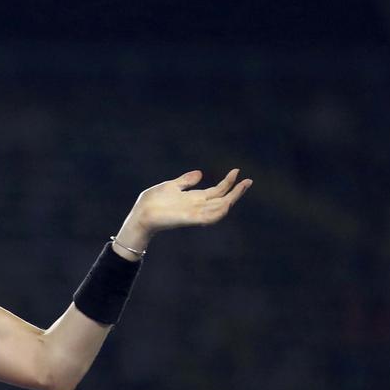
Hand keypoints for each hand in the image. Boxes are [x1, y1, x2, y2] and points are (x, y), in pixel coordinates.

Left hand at [133, 169, 252, 234]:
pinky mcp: (188, 219)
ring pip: (219, 208)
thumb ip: (186, 181)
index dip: (228, 182)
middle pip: (222, 199)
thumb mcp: (171, 186)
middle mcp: (197, 206)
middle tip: (249, 180)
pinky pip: (208, 218)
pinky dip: (218, 212)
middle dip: (236, 191)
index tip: (237, 171)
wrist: (140, 214)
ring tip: (242, 187)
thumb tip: (200, 173)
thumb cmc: (152, 202)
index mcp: (193, 198)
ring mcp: (194, 213)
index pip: (216, 191)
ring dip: (232, 199)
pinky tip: (227, 204)